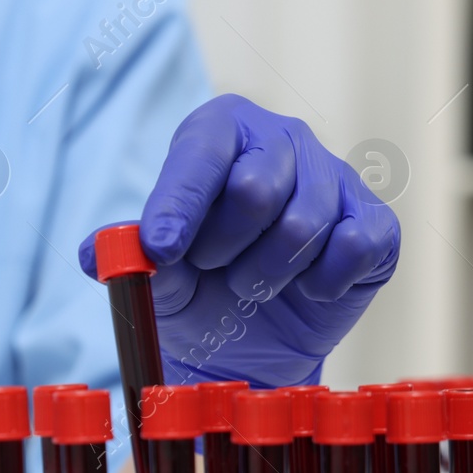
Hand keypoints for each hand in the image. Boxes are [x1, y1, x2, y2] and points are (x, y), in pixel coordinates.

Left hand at [78, 94, 399, 385]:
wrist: (243, 341)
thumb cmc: (192, 287)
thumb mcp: (151, 275)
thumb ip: (126, 257)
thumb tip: (96, 254)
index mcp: (220, 130)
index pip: (202, 152)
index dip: (180, 203)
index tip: (161, 251)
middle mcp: (282, 139)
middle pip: (256, 188)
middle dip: (222, 248)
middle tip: (211, 268)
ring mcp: (335, 178)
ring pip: (304, 227)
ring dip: (263, 276)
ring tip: (249, 285)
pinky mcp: (376, 224)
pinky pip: (353, 249)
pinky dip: (318, 285)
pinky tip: (302, 289)